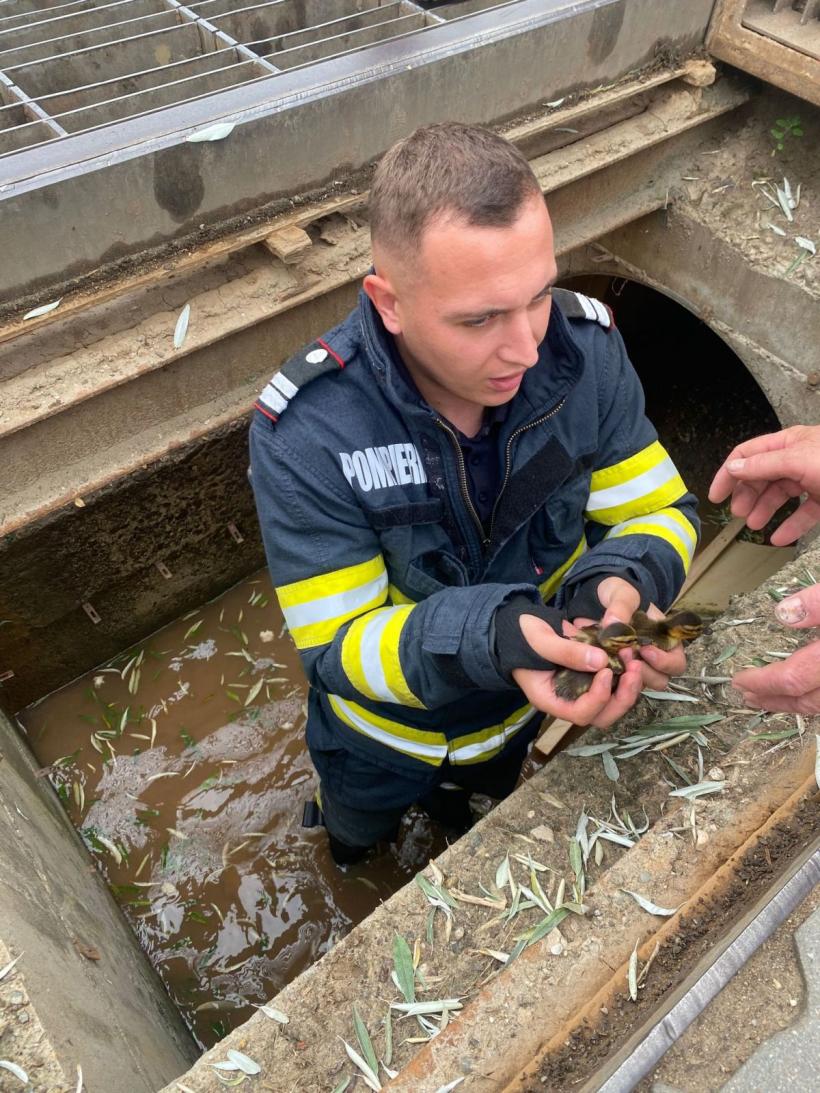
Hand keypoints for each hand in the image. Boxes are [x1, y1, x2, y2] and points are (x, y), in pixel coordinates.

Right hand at [512, 613, 643, 728]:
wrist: (521, 625)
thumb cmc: (522, 635)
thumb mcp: (540, 639)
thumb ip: (567, 651)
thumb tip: (602, 661)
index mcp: (550, 699)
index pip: (580, 714)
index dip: (598, 697)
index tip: (605, 670)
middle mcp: (568, 701)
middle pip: (602, 716)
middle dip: (623, 697)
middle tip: (633, 669)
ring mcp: (581, 690)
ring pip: (612, 704)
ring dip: (629, 685)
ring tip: (633, 658)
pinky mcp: (591, 677)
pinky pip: (614, 685)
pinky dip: (626, 673)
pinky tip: (628, 652)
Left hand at [571, 578, 686, 691]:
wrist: (597, 600)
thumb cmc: (619, 595)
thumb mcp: (623, 593)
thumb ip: (622, 606)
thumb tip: (613, 624)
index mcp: (665, 641)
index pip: (676, 663)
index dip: (665, 662)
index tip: (644, 649)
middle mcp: (653, 659)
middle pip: (660, 680)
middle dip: (645, 673)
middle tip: (625, 657)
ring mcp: (634, 667)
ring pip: (639, 686)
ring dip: (628, 679)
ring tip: (612, 662)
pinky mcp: (614, 671)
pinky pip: (616, 684)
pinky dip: (610, 679)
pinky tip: (599, 667)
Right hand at [709, 425, 819, 544]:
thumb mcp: (800, 460)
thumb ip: (764, 464)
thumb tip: (734, 466)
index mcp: (791, 443)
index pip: (748, 453)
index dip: (729, 473)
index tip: (716, 496)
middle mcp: (800, 458)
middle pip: (763, 475)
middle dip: (748, 494)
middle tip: (738, 514)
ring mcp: (815, 479)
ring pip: (782, 494)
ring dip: (766, 510)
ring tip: (755, 527)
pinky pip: (804, 513)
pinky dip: (790, 526)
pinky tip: (780, 538)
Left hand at [733, 581, 819, 713]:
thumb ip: (817, 603)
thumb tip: (781, 612)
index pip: (793, 678)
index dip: (763, 682)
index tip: (737, 679)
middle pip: (808, 701)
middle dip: (773, 700)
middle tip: (745, 697)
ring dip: (793, 703)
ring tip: (766, 699)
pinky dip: (811, 697)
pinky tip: (798, 689)